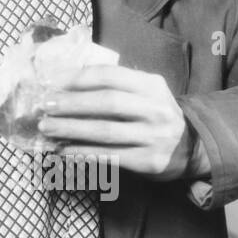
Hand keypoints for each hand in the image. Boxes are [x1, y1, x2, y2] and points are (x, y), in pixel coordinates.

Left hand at [36, 65, 192, 179]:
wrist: (193, 147)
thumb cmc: (154, 115)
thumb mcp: (145, 92)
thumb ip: (114, 85)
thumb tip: (64, 84)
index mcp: (152, 85)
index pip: (109, 76)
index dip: (77, 78)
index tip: (51, 82)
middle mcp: (156, 109)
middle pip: (106, 102)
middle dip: (71, 103)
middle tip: (44, 106)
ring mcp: (155, 137)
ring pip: (105, 131)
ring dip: (71, 129)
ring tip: (47, 128)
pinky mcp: (150, 161)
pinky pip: (110, 156)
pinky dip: (83, 153)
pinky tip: (65, 150)